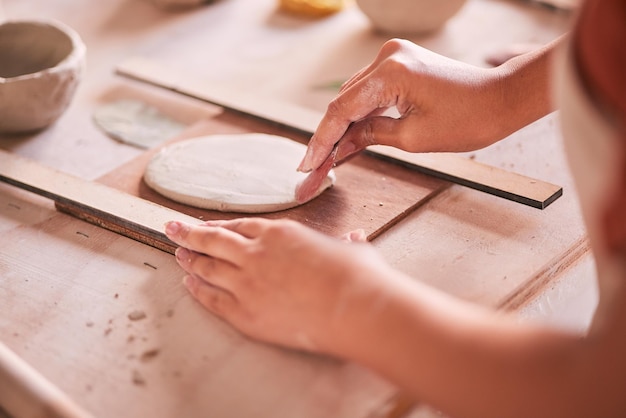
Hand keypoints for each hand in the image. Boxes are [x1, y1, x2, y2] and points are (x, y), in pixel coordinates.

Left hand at [164, 218, 390, 354]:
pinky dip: (197, 289)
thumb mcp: (352, 250)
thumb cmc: (357, 276)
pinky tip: (188, 283)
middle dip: (188, 233)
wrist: (355, 307)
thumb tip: (355, 239)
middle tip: (171, 228)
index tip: (206, 225)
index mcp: (280, 233)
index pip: (239, 226)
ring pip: (208, 267)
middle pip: (212, 241)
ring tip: (177, 254)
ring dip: (189, 259)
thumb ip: (346, 244)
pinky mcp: (246, 313)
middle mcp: (257, 253)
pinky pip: (212, 299)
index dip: (219, 226)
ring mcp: (247, 283)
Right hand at [298, 38, 545, 172]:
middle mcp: (387, 57)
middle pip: (344, 102)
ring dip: (342, 128)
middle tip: (313, 168)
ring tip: (326, 160)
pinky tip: (348, 140)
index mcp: (390, 72)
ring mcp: (393, 57)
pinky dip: (360, 116)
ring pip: (354, 97)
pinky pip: (369, 92)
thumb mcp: (413, 137)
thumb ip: (371, 135)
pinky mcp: (400, 64)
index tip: (307, 164)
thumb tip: (342, 144)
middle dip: (328, 137)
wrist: (501, 99)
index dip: (322, 141)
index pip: (342, 111)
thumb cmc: (468, 119)